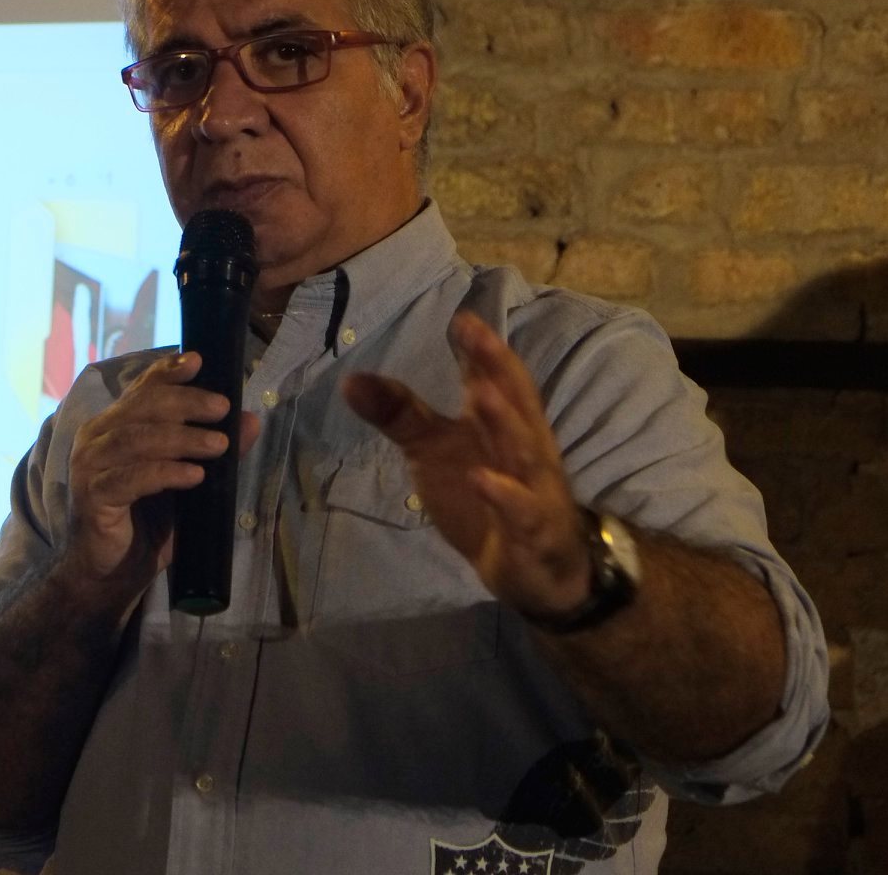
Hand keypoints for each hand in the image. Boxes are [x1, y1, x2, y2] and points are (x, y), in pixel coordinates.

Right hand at [63, 352, 261, 591]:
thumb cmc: (146, 523)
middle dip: (185, 402)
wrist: (111, 572)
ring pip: (137, 439)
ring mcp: (90, 467)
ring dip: (181, 438)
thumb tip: (251, 421)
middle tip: (223, 408)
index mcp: (114, 426)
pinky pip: (131, 478)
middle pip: (141, 407)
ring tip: (218, 445)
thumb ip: (212, 449)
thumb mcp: (186, 481)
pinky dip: (165, 473)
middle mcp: (96, 438)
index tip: (198, 361)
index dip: (167, 371)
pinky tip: (193, 475)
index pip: (141, 389)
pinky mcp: (93, 497)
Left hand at [341, 312, 591, 619]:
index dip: (481, 349)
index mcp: (502, 423)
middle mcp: (524, 448)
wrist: (536, 570)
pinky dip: (504, 495)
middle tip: (476, 335)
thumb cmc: (487, 496)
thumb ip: (400, 415)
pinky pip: (522, 511)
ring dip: (505, 421)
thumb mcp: (434, 452)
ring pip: (524, 450)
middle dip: (497, 368)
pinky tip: (481, 479)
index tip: (462, 318)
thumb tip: (350, 380)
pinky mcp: (533, 531)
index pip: (493, 378)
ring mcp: (534, 489)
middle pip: (514, 402)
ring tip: (481, 393)